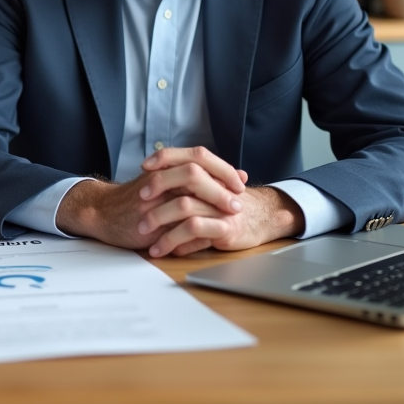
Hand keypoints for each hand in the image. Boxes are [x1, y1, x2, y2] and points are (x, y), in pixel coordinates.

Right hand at [57, 146, 248, 247]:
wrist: (104, 212)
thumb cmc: (140, 199)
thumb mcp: (170, 183)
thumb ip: (202, 178)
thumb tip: (240, 175)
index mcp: (167, 165)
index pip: (200, 156)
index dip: (223, 169)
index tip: (240, 183)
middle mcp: (160, 176)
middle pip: (195, 171)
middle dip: (220, 188)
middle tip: (236, 204)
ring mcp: (152, 197)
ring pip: (185, 197)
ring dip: (211, 207)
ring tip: (228, 219)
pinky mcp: (146, 218)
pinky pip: (174, 223)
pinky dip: (194, 229)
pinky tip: (208, 235)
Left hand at [138, 147, 299, 254]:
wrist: (265, 219)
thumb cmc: (229, 204)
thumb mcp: (209, 187)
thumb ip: (187, 181)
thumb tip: (153, 175)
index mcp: (212, 172)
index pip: (187, 156)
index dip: (165, 158)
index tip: (144, 167)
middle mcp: (218, 186)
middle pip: (185, 177)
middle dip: (158, 188)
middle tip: (138, 203)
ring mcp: (221, 207)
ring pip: (185, 207)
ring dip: (160, 219)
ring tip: (143, 233)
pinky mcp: (225, 228)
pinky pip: (196, 231)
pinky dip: (176, 240)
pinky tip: (164, 248)